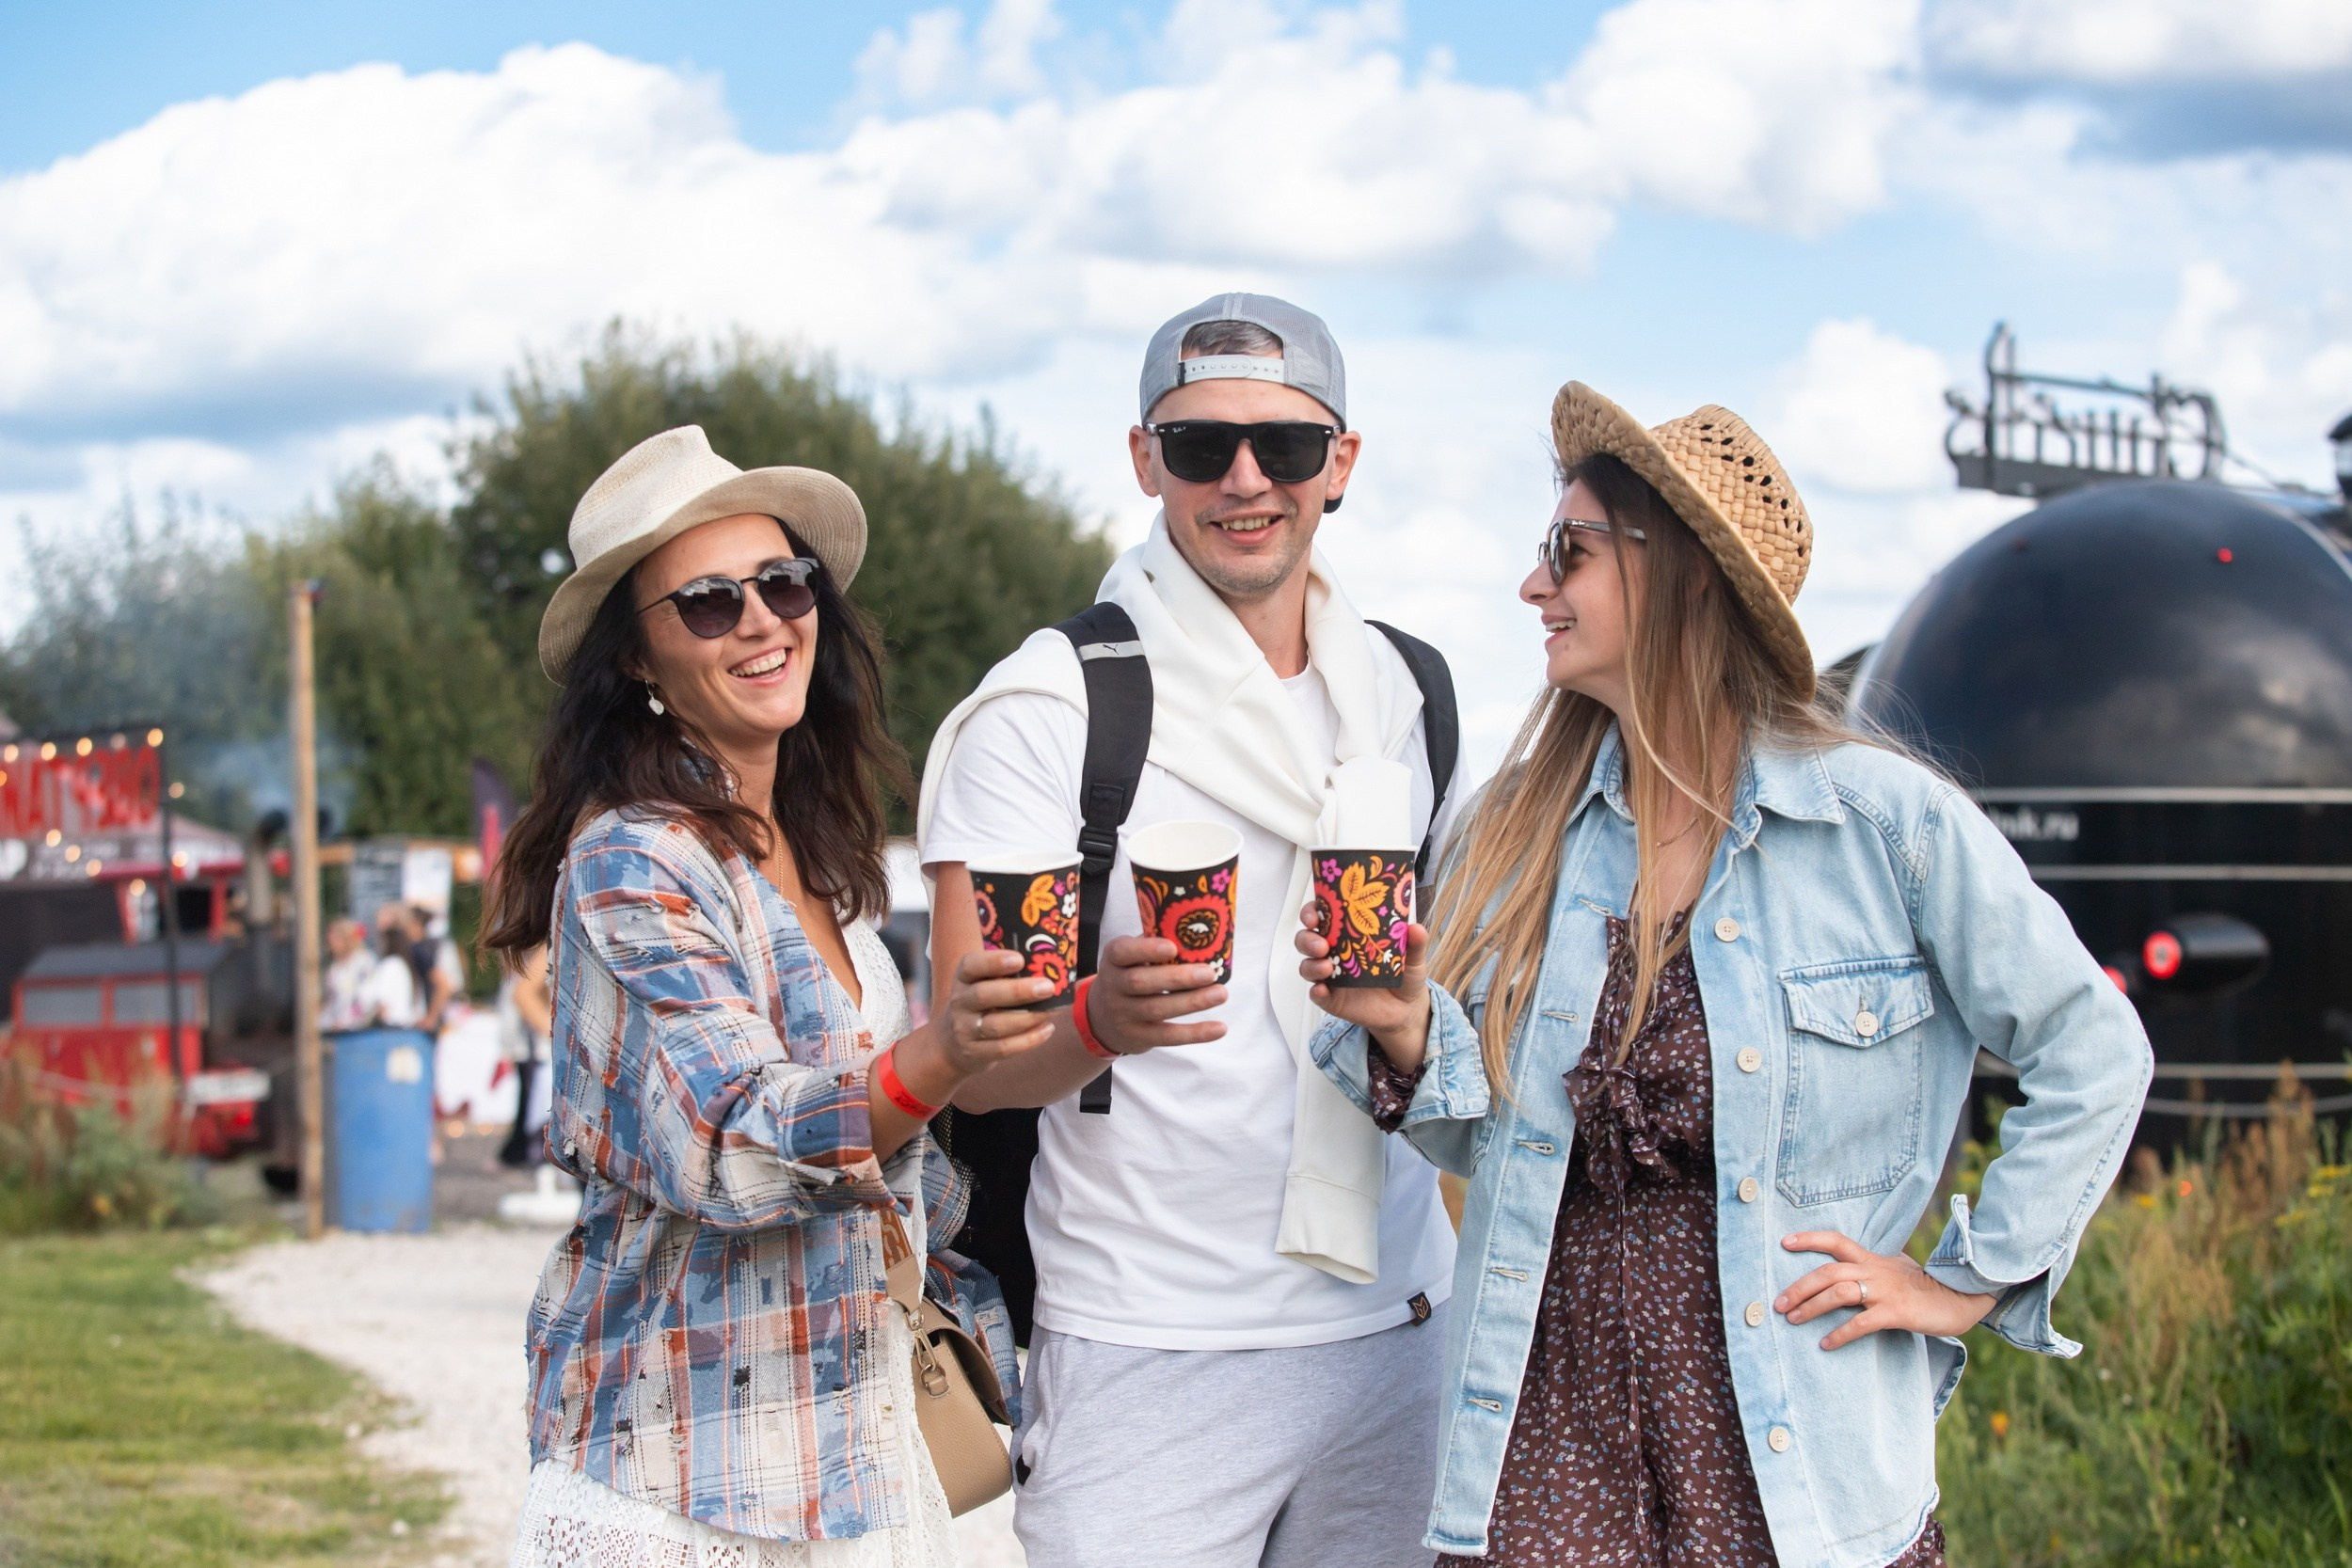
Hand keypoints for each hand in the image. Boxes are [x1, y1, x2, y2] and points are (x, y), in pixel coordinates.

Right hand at [930, 948, 1059, 1078]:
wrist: (950, 1045)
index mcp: (963, 978)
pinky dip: (1029, 1039)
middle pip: (984, 995)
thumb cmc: (978, 1005)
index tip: (1019, 960)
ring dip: (1028, 1017)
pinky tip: (1047, 1029)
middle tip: (1047, 987)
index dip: (994, 961)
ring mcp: (965, 1029)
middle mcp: (960, 1002)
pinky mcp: (975, 1053)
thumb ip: (1005, 974)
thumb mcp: (980, 984)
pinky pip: (1003, 1048)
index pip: (971, 966)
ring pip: (996, 1025)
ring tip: (1052, 1010)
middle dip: (1018, 991)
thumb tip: (1049, 965)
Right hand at [1085, 934, 1227, 1054]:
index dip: (1146, 950)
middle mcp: (1114, 987)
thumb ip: (1153, 946)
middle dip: (1177, 978)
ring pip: (1157, 1009)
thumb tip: (1197, 933)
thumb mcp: (1130, 958)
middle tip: (1209, 973)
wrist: (1102, 1019)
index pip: (1122, 952)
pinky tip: (1220, 1028)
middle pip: (1141, 982)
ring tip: (1221, 994)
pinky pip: (1168, 1036)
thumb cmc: (1128, 976)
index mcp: (1114, 959)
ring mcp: (1124, 1015)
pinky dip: (1195, 1033)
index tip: (1173, 947)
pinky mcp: (1138, 1038)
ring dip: (1192, 1002)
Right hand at [1295, 901, 1432, 1073]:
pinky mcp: (1331, 999)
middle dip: (1307, 938)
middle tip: (1322, 944)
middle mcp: (1333, 952)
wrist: (1406, 1008)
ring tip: (1327, 968)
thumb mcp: (1413, 957)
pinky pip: (1316, 994)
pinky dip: (1316, 991)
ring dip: (1311, 964)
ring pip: (1307, 966)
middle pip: (1306, 939)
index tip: (1316, 913)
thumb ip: (1414, 943)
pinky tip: (1322, 990)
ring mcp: (1330, 976)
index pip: (1322, 916)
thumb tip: (1415, 928)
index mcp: (1347, 933)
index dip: (1312, 912)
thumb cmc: (1403, 973)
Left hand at [1776, 1231, 1997, 1348]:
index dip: (1810, 1239)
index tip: (1784, 1242)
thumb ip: (1871, 1268)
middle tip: (1778, 1303)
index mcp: (1873, 1259)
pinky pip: (1862, 1323)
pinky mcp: (1897, 1312)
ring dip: (1812, 1307)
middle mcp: (1875, 1270)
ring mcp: (1885, 1291)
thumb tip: (1847, 1273)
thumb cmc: (1925, 1286)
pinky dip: (1840, 1333)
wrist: (1961, 1298)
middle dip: (1799, 1286)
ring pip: (1839, 1292)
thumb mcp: (1896, 1269)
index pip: (1836, 1241)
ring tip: (1793, 1320)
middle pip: (1828, 1271)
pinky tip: (1826, 1343)